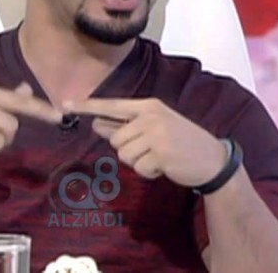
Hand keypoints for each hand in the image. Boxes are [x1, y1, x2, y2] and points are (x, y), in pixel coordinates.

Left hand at [63, 98, 226, 186]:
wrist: (212, 159)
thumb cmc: (180, 142)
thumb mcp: (154, 127)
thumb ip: (125, 126)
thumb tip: (96, 124)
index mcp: (148, 106)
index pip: (112, 104)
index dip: (88, 106)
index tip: (65, 104)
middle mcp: (151, 117)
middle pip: (116, 139)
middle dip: (129, 150)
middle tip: (152, 150)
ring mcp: (157, 134)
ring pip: (124, 155)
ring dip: (139, 162)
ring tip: (159, 157)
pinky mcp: (161, 154)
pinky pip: (139, 168)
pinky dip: (149, 172)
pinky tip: (165, 166)